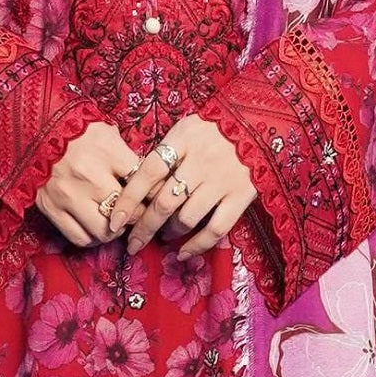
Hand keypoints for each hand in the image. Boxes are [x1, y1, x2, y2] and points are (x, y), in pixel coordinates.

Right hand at [34, 121, 148, 246]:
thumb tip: (149, 180)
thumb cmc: (73, 130)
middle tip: (137, 212)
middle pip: (127, 211)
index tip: (153, 195)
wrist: (31, 131)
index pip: (142, 180)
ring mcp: (69, 195)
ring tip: (116, 222)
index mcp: (106, 150)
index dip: (153, 191)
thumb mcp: (104, 132)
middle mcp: (88, 175)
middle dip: (137, 215)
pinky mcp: (51, 209)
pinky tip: (96, 228)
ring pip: (104, 231)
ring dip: (115, 231)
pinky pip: (79, 237)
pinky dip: (92, 238)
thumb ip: (126, 155)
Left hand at [107, 114, 257, 259]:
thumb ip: (165, 153)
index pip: (148, 172)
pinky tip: (184, 252)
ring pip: (187, 218)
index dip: (128, 199)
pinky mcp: (242, 195)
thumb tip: (137, 188)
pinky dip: (198, 245)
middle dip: (144, 227)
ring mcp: (222, 180)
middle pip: (164, 202)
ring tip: (164, 236)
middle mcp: (201, 161)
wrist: (260, 123)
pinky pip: (216, 228)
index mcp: (183, 139)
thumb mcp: (186, 129)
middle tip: (133, 244)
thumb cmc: (215, 128)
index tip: (115, 220)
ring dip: (170, 233)